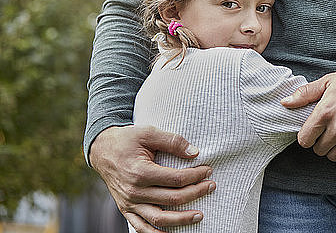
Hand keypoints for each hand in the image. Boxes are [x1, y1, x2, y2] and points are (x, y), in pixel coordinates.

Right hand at [89, 125, 214, 232]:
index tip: (208, 170)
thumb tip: (195, 153)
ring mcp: (129, 203)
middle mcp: (134, 191)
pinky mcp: (125, 209)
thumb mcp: (149, 132)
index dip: (196, 176)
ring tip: (200, 214)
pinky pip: (141, 228)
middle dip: (196, 193)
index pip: (176, 179)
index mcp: (140, 172)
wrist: (102, 150)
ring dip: (182, 219)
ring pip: (160, 218)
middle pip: (172, 198)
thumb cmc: (127, 139)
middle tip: (211, 186)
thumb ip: (173, 141)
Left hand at [282, 33, 335, 162]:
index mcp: (325, 112)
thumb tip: (285, 103)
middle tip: (328, 132)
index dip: (306, 137)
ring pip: (334, 156)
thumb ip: (305, 94)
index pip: (304, 140)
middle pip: (319, 150)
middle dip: (321, 143)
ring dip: (335, 149)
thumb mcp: (328, 82)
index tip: (312, 133)